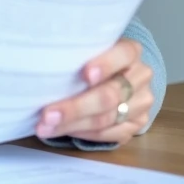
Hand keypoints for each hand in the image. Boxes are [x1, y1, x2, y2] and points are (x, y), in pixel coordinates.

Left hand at [36, 38, 152, 144]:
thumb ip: (78, 54)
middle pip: (110, 95)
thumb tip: (42, 64)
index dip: (105, 64)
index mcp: (131, 51)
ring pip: (107, 118)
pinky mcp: (137, 124)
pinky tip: (65, 131)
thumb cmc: (93, 59)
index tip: (84, 74)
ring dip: (73, 125)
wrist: (119, 76)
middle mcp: (141, 76)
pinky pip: (110, 134)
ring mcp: (141, 102)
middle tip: (47, 115)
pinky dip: (84, 134)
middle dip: (76, 107)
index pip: (124, 54)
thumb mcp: (89, 49)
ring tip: (46, 127)